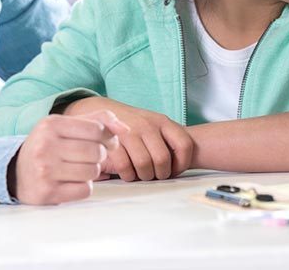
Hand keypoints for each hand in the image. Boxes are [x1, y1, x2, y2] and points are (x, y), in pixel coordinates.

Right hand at [9, 110, 126, 204]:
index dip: (109, 137)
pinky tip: (70, 182)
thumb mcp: (66, 125)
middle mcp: (45, 146)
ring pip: (93, 171)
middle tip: (89, 157)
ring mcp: (45, 171)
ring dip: (92, 172)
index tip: (107, 142)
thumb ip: (98, 120)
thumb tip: (125, 128)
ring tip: (77, 168)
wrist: (14, 173)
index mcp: (51, 124)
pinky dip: (83, 187)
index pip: (97, 129)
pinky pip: (85, 190)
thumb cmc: (48, 146)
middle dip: (99, 156)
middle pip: (97, 152)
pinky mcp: (47, 193)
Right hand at [63, 97, 193, 180]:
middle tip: (154, 176)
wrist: (103, 112)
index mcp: (163, 121)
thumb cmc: (134, 126)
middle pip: (163, 159)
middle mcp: (148, 125)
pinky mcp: (113, 140)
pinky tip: (128, 173)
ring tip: (141, 174)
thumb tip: (183, 164)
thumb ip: (169, 140)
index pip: (185, 145)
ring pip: (144, 165)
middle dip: (159, 174)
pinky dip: (128, 175)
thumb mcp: (155, 125)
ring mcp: (130, 131)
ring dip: (143, 176)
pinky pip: (125, 167)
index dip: (182, 164)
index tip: (174, 171)